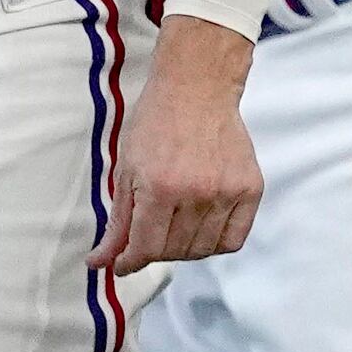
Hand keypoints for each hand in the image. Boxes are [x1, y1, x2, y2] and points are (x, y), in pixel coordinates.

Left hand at [103, 18, 261, 272]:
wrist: (197, 88)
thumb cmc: (154, 124)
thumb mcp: (125, 168)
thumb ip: (118, 220)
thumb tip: (101, 262)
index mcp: (159, 187)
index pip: (145, 247)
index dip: (129, 262)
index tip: (121, 264)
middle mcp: (196, 193)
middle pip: (174, 251)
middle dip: (153, 252)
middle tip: (146, 237)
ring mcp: (227, 192)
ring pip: (203, 250)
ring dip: (182, 249)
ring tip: (172, 228)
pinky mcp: (251, 189)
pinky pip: (234, 239)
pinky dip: (215, 243)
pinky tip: (200, 228)